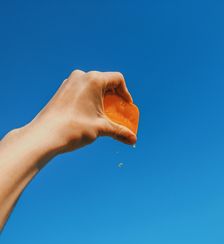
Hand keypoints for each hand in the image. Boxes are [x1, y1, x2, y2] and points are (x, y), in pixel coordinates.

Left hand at [22, 70, 136, 153]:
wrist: (44, 136)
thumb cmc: (74, 129)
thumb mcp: (101, 128)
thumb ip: (120, 131)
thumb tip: (133, 140)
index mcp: (94, 80)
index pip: (117, 79)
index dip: (126, 93)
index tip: (126, 106)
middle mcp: (81, 76)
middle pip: (105, 82)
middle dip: (114, 97)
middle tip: (117, 111)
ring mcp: (70, 82)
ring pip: (93, 86)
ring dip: (101, 98)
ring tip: (103, 114)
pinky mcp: (62, 90)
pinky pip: (81, 90)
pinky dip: (90, 99)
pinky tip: (88, 113)